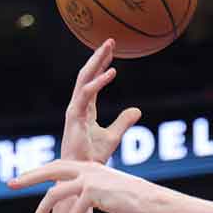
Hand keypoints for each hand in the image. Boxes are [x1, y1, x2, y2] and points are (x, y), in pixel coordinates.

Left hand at [16, 161, 164, 212]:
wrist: (150, 201)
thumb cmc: (132, 199)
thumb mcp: (108, 189)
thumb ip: (91, 190)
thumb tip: (80, 197)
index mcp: (88, 167)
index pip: (57, 165)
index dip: (39, 171)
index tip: (23, 176)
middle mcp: (86, 169)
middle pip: (49, 171)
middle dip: (28, 177)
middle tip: (9, 183)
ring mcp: (89, 180)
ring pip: (56, 195)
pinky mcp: (94, 194)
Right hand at [61, 40, 141, 163]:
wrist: (82, 172)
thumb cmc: (93, 157)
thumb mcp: (113, 136)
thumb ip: (124, 121)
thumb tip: (138, 110)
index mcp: (85, 108)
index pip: (92, 81)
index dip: (101, 65)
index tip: (110, 51)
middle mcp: (78, 105)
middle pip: (87, 74)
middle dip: (97, 56)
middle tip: (110, 40)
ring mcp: (74, 109)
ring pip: (84, 79)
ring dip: (96, 61)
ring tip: (109, 47)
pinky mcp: (74, 116)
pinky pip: (86, 94)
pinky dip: (98, 82)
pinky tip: (111, 72)